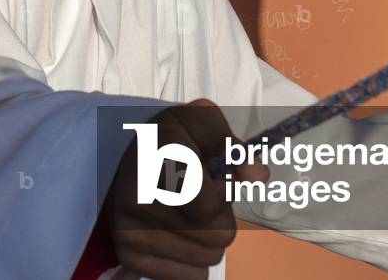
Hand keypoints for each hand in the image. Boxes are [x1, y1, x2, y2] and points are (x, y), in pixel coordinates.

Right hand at [105, 98, 267, 279]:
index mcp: (157, 160)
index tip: (211, 176)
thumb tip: (257, 176)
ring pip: (209, 259)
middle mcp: (137, 199)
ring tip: (188, 211)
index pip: (208, 205)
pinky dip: (194, 259)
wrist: (129, 156)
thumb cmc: (174, 138)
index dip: (221, 193)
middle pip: (218, 236)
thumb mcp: (203, 123)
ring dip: (209, 238)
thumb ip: (235, 147)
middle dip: (220, 216)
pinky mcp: (130, 257)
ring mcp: (130, 231)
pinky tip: (178, 232)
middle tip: (199, 194)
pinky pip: (192, 276)